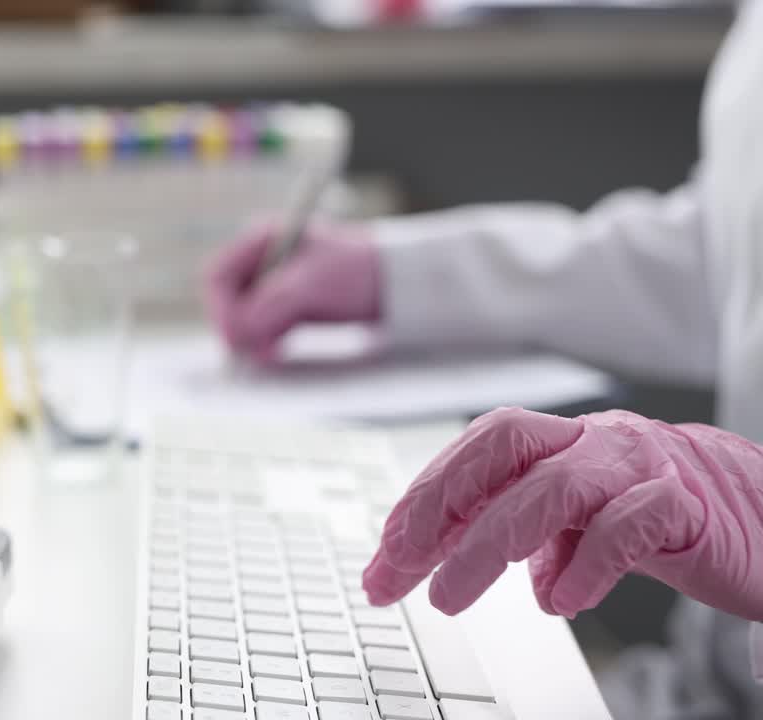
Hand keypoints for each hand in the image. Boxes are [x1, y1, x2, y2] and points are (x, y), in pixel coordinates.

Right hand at [201, 219, 380, 363]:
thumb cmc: (358, 271)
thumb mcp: (313, 284)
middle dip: (235, 327)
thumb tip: (239, 333)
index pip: (218, 276)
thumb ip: (272, 305)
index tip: (234, 337)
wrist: (398, 284)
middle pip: (226, 299)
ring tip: (270, 355)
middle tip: (251, 353)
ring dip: (250, 339)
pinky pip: (260, 330)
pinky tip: (276, 354)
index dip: (220, 308)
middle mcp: (262, 260)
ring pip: (242, 318)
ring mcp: (272, 285)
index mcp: (263, 239)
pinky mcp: (285, 308)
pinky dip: (263, 344)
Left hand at [362, 407, 762, 622]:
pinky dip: (585, 565)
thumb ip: (509, 538)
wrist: (761, 514)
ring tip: (451, 596)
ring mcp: (642, 468)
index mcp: (559, 441)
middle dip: (442, 501)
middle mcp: (594, 442)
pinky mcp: (689, 508)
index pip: (477, 450)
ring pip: (555, 487)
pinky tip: (560, 600)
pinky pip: (628, 524)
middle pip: (504, 446)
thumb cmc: (652, 513)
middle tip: (401, 560)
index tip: (386, 550)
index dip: (426, 493)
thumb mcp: (568, 526)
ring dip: (489, 544)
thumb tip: (434, 569)